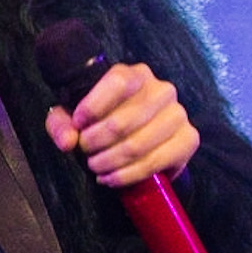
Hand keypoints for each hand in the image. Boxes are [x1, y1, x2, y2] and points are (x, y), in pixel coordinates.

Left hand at [45, 61, 198, 186]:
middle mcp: (161, 89)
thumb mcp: (74, 118)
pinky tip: (112, 178)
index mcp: (133, 74)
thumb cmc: (103, 122)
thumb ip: (62, 124)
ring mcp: (178, 114)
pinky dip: (129, 174)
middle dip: (97, 143)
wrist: (138, 141)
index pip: (118, 82)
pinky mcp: (189, 138)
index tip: (77, 125)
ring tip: (96, 168)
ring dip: (111, 161)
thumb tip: (67, 142)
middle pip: (124, 120)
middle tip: (85, 154)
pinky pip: (157, 161)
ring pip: (139, 144)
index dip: (94, 106)